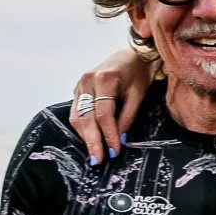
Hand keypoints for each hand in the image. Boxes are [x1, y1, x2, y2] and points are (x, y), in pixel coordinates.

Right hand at [69, 50, 150, 164]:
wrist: (131, 54)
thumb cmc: (138, 73)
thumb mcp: (139, 93)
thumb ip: (128, 116)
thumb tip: (119, 140)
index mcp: (105, 79)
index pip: (104, 114)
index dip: (109, 134)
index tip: (114, 151)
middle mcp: (87, 81)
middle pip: (86, 117)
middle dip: (92, 141)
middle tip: (98, 160)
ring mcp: (79, 84)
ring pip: (77, 117)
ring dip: (85, 137)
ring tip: (94, 154)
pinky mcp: (77, 89)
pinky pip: (76, 112)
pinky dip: (82, 128)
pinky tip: (90, 139)